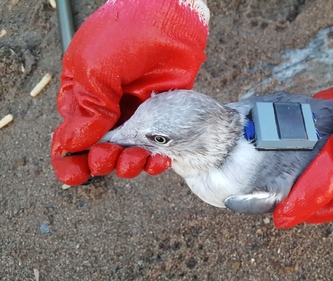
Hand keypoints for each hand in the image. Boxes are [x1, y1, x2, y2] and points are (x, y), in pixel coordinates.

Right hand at [51, 0, 208, 184]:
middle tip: (110, 156)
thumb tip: (74, 144)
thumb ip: (88, 109)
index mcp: (82, 99)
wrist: (168, 19)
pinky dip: (155, 159)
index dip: (70, 161)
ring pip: (128, 155)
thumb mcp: (94, 69)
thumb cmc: (125, 35)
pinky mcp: (162, 118)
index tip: (77, 174)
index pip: (69, 139)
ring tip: (137, 158)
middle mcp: (108, 111)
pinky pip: (156, 147)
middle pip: (99, 153)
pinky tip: (158, 159)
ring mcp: (136, 115)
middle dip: (103, 163)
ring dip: (129, 166)